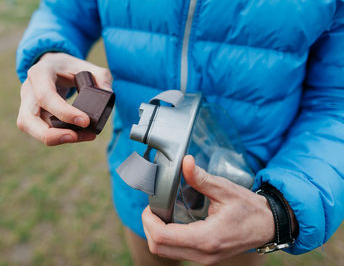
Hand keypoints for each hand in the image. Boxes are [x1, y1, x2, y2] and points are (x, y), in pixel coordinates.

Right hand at [16, 52, 112, 145]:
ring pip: (31, 130)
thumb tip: (108, 94)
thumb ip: (101, 77)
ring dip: (57, 139)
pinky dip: (61, 137)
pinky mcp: (33, 118)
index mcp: (39, 73)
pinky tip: (80, 136)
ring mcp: (28, 106)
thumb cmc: (70, 67)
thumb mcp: (88, 66)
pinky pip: (43, 132)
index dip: (64, 112)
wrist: (54, 67)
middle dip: (49, 134)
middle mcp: (28, 90)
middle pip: (27, 119)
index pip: (46, 95)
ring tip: (85, 136)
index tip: (85, 121)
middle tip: (74, 137)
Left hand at [142, 155, 274, 264]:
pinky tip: (172, 221)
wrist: (269, 225)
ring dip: (157, 234)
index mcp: (206, 238)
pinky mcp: (204, 258)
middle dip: (149, 227)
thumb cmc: (250, 208)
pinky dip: (167, 238)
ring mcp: (204, 259)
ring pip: (164, 253)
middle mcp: (203, 253)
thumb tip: (185, 162)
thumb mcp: (225, 189)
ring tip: (162, 213)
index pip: (162, 237)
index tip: (151, 205)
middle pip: (158, 248)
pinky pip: (176, 252)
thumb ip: (201, 178)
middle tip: (153, 208)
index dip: (149, 220)